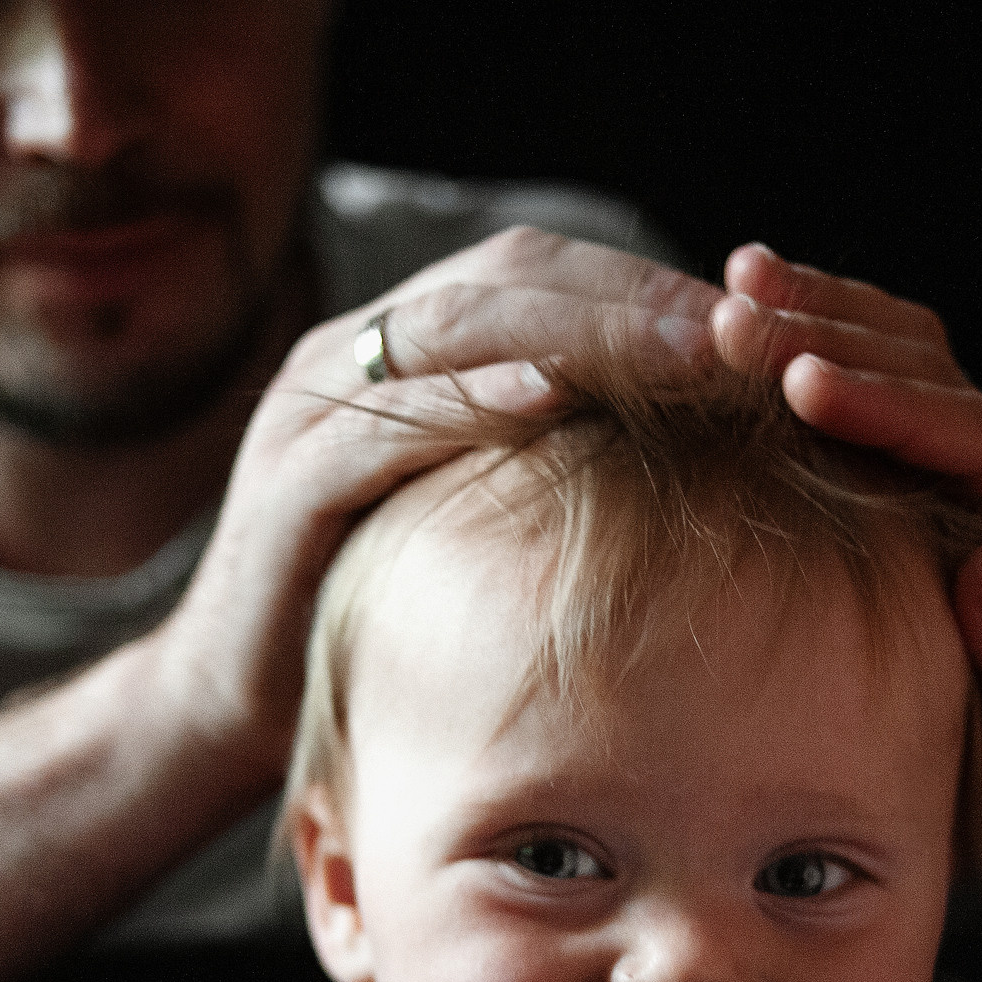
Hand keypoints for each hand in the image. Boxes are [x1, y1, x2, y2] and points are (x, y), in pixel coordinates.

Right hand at [161, 228, 722, 776]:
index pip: (538, 271)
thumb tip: (691, 442)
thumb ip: (543, 458)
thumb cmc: (370, 617)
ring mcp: (313, 410)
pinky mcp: (289, 483)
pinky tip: (554, 396)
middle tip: (743, 330)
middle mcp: (350, 353)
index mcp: (399, 349)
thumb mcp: (470, 520)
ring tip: (686, 353)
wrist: (227, 709)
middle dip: (634, 297)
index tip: (754, 320)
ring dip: (582, 332)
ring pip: (458, 327)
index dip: (645, 285)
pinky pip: (388, 421)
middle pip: (509, 276)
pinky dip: (472, 400)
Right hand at [710, 243, 981, 774]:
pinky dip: (823, 333)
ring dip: (824, 312)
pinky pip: (880, 374)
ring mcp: (970, 460)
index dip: (890, 404)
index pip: (975, 437)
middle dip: (837, 337)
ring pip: (907, 353)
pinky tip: (757, 304)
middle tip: (737, 319)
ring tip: (737, 284)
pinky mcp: (923, 463)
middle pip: (934, 373)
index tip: (804, 385)